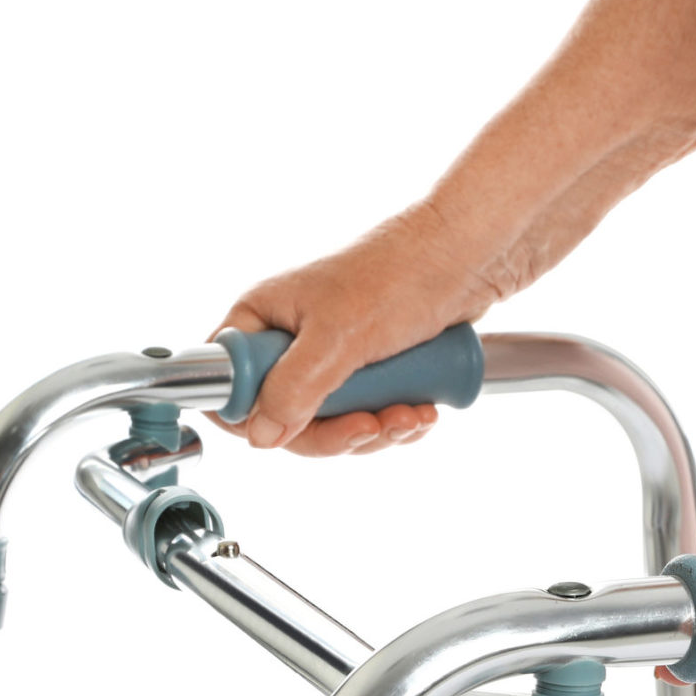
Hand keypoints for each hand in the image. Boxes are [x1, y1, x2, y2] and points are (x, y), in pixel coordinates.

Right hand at [216, 202, 498, 456]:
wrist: (467, 259)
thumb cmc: (399, 275)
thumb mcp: (338, 338)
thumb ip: (294, 388)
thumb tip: (261, 436)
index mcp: (262, 319)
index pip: (228, 384)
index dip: (254, 416)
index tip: (296, 428)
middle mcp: (290, 340)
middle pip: (285, 418)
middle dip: (335, 432)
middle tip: (371, 424)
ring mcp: (330, 357)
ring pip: (332, 423)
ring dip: (375, 430)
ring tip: (411, 413)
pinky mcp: (369, 370)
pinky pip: (368, 416)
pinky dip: (395, 423)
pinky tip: (422, 411)